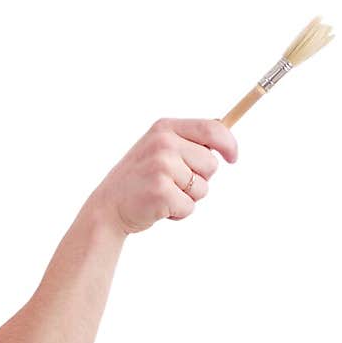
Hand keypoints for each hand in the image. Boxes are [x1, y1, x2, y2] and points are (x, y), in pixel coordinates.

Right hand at [89, 117, 237, 235]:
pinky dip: (178, 213)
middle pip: (210, 164)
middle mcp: (163, 143)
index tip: (233, 158)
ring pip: (202, 188)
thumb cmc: (138, 180)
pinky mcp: (161, 191)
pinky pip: (190, 207)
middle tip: (172, 184)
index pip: (211, 129)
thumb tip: (223, 134)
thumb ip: (186, 141)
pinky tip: (158, 208)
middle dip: (199, 179)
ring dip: (188, 198)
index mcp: (165, 128)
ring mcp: (162, 166)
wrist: (108, 207)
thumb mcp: (158, 149)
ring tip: (163, 195)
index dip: (229, 144)